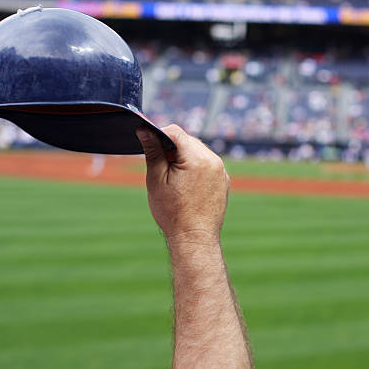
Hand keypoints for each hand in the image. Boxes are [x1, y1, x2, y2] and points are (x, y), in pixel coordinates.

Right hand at [135, 125, 229, 244]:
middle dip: (172, 149)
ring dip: (184, 158)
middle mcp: (213, 160)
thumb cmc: (173, 213)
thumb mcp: (156, 180)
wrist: (195, 238)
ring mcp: (221, 170)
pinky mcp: (223, 180)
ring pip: (198, 151)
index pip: (175, 132)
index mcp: (197, 158)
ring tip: (174, 179)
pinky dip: (195, 168)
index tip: (150, 148)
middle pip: (187, 140)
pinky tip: (186, 185)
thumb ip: (153, 151)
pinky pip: (207, 164)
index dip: (158, 136)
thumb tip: (145, 130)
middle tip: (161, 169)